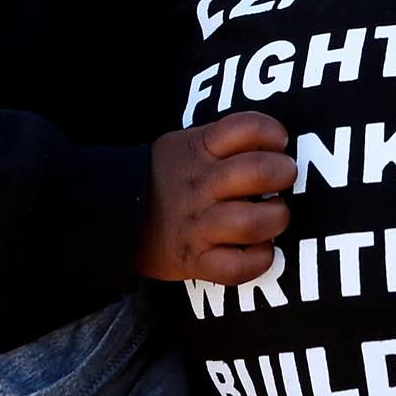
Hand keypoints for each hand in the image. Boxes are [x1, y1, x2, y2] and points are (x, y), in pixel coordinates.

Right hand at [139, 111, 296, 284]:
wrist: (112, 213)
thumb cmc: (165, 177)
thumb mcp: (184, 144)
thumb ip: (221, 142)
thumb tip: (272, 145)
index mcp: (199, 150)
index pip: (246, 127)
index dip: (272, 132)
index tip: (278, 143)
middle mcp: (200, 185)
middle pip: (257, 172)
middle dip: (284, 172)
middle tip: (284, 177)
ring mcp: (196, 225)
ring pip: (251, 223)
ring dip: (276, 218)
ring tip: (274, 214)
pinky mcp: (193, 260)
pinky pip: (235, 268)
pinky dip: (259, 260)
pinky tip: (262, 249)